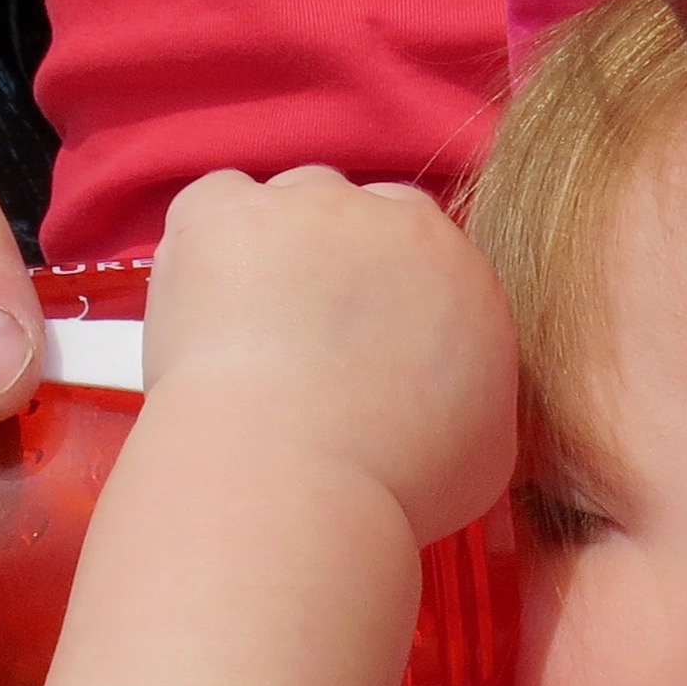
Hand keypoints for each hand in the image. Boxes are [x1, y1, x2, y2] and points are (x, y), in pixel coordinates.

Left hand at [140, 168, 515, 544]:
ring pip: (287, 200)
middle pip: (355, 212)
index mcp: (458, 270)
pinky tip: (203, 302)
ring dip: (270, 247)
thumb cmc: (395, 485)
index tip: (358, 333)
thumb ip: (476, 397)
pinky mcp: (222, 216)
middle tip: (302, 337)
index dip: (384, 284)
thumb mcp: (483, 454)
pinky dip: (205, 244)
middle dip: (331, 260)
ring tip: (244, 327)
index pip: (422, 244)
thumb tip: (455, 401)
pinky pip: (213, 202)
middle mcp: (388, 218)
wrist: (297, 478)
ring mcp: (302, 207)